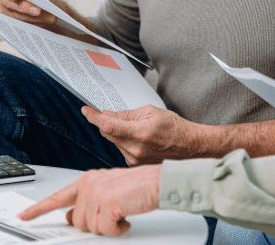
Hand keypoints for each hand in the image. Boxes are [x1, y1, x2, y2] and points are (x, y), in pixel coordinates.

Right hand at [0, 0, 60, 29]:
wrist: (50, 9)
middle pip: (5, 1)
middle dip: (23, 7)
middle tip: (38, 11)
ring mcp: (3, 8)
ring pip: (12, 15)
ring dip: (31, 17)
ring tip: (49, 18)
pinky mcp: (8, 21)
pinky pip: (16, 24)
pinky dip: (32, 23)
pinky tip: (44, 23)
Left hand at [18, 165, 161, 235]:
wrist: (158, 182)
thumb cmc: (137, 187)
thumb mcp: (107, 191)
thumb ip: (87, 202)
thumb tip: (72, 217)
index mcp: (86, 180)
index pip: (57, 197)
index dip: (38, 209)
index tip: (23, 216)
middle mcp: (89, 185)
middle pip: (77, 222)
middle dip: (95, 225)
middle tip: (112, 214)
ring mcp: (97, 193)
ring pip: (91, 228)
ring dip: (109, 227)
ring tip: (121, 213)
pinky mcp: (108, 203)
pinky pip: (106, 230)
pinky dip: (118, 229)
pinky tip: (126, 217)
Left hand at [83, 105, 202, 165]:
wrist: (188, 146)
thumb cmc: (174, 128)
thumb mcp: (151, 112)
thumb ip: (127, 114)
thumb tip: (109, 114)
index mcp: (140, 132)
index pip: (108, 125)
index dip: (94, 117)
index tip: (86, 110)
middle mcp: (135, 149)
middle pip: (108, 133)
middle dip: (105, 122)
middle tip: (108, 112)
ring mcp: (134, 159)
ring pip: (114, 141)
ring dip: (117, 132)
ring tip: (135, 127)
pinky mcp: (135, 164)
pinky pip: (121, 149)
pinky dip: (123, 141)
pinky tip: (137, 138)